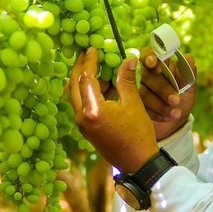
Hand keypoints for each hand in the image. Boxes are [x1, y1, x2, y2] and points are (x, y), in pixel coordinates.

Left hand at [69, 47, 159, 172]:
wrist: (138, 163)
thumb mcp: (133, 104)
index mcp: (93, 110)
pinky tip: (100, 85)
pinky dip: (87, 92)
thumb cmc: (138, 134)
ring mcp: (82, 125)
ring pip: (76, 96)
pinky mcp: (86, 129)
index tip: (92, 48)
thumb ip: (126, 80)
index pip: (86, 78)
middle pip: (74, 86)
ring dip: (82, 80)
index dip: (89, 61)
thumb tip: (128, 59)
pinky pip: (81, 105)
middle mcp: (82, 117)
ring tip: (94, 66)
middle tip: (85, 53)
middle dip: (79, 68)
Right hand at [137, 46, 197, 140]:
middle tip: (176, 100)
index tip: (154, 62)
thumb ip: (188, 73)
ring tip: (176, 113)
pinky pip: (141, 108)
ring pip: (143, 93)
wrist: (179, 120)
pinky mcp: (135, 105)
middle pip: (147, 75)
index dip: (149, 56)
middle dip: (162, 88)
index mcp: (160, 65)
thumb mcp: (189, 87)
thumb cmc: (183, 99)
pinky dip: (157, 114)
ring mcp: (139, 90)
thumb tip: (189, 57)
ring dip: (160, 104)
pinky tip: (168, 117)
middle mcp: (147, 75)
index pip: (148, 54)